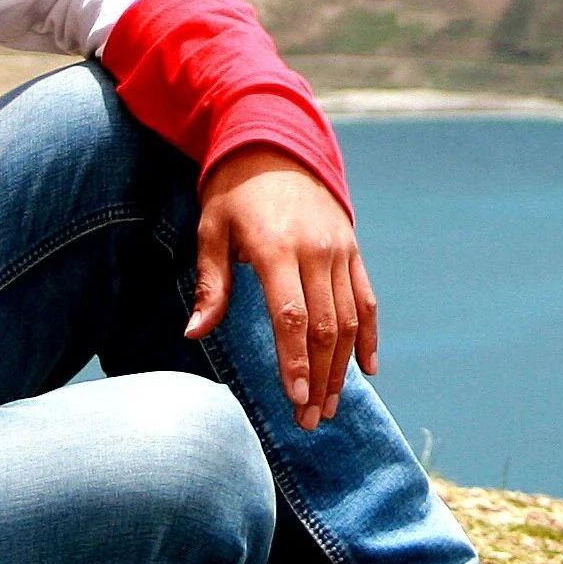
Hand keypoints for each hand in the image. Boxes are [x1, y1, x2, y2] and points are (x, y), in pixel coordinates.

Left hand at [186, 148, 377, 430]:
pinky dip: (368, 335)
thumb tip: (194, 333)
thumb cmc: (233, 191)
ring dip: (341, 368)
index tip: (294, 398)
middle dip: (319, 378)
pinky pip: (366, 298)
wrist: (276, 142)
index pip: (291, 316)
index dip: (295, 360)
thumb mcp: (211, 230)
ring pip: (348, 319)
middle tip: (310, 421)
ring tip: (329, 407)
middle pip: (324, 327)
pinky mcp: (352, 249)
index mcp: (277, 248)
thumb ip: (211, 284)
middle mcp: (316, 251)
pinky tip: (366, 369)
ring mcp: (340, 250)